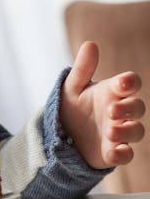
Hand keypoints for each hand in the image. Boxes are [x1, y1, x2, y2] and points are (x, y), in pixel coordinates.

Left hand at [60, 41, 144, 168]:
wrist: (61, 133)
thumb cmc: (72, 106)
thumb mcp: (72, 87)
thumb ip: (83, 68)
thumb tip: (90, 44)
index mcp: (111, 91)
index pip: (131, 83)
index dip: (130, 82)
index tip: (121, 84)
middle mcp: (119, 111)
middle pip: (138, 107)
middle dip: (129, 108)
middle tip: (111, 110)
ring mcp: (119, 132)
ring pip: (136, 131)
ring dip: (127, 131)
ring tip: (109, 131)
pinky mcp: (113, 151)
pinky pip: (126, 154)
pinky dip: (123, 154)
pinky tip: (115, 151)